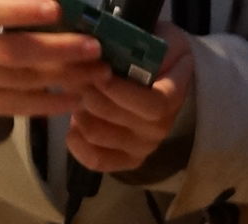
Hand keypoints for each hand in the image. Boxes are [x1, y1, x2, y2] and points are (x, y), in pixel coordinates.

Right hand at [0, 0, 102, 122]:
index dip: (23, 11)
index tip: (56, 8)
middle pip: (14, 53)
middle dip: (59, 50)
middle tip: (93, 46)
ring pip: (22, 82)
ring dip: (65, 78)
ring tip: (96, 72)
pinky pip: (17, 107)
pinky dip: (49, 104)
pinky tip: (76, 97)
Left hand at [67, 22, 194, 175]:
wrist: (167, 80)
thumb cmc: (159, 55)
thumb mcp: (162, 39)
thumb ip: (146, 44)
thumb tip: (114, 47)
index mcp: (172, 97)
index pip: (151, 105)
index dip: (120, 91)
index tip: (100, 74)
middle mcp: (159, 128)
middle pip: (114, 117)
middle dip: (89, 92)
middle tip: (77, 75)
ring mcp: (142, 148)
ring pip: (97, 134)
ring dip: (79, 110)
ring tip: (79, 94)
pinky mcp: (126, 161)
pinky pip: (94, 160)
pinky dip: (76, 140)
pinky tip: (76, 121)